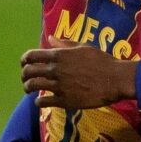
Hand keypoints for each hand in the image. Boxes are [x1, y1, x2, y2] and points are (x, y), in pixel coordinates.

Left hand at [22, 39, 136, 106]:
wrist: (116, 80)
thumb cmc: (103, 61)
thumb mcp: (84, 48)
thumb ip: (65, 44)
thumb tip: (49, 38)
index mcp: (59, 55)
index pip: (31, 55)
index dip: (24, 60)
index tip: (24, 64)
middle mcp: (56, 70)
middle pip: (29, 71)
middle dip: (24, 75)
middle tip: (26, 79)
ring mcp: (59, 86)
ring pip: (33, 86)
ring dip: (28, 88)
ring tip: (29, 90)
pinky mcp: (65, 100)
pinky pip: (43, 102)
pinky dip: (39, 102)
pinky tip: (41, 102)